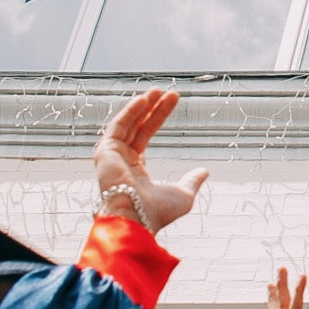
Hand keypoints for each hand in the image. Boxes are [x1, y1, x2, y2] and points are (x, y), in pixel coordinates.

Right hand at [93, 89, 208, 231]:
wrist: (137, 219)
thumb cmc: (156, 213)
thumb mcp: (182, 194)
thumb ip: (191, 181)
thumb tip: (204, 172)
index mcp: (134, 170)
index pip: (144, 136)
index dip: (157, 118)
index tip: (171, 101)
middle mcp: (120, 161)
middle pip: (136, 127)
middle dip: (151, 109)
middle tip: (167, 92)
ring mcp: (111, 157)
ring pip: (127, 124)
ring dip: (141, 106)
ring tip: (158, 90)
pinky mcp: (105, 153)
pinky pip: (117, 127)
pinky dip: (129, 113)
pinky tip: (143, 100)